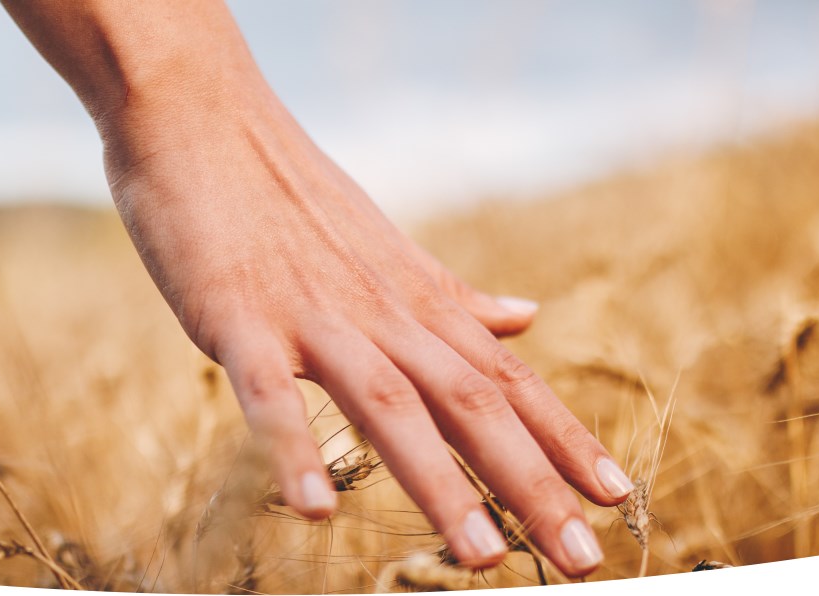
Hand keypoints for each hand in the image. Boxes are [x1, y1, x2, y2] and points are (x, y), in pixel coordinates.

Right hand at [2, 0, 633, 576]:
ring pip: (389, 405)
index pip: (508, 379)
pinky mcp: (238, 319)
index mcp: (417, 302)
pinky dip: (293, 448)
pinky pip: (269, 393)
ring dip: (438, 483)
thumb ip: (453, 298)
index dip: (565, 439)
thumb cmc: (287, 195)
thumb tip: (527, 316)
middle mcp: (382, 313)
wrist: (202, 118)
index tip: (617, 498)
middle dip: (530, 483)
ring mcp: (312, 317)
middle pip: (471, 404)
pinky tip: (314, 510)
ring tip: (481, 556)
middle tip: (579, 555)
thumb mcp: (385, 251)